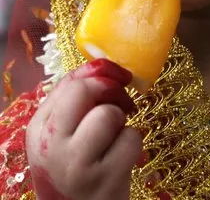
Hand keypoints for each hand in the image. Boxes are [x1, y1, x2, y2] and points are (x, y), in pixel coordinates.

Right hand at [26, 59, 142, 199]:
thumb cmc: (76, 169)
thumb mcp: (63, 135)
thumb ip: (75, 100)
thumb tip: (102, 65)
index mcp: (38, 129)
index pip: (70, 82)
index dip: (101, 70)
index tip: (118, 74)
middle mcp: (51, 146)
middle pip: (84, 91)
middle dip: (111, 89)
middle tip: (121, 102)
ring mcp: (77, 165)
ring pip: (109, 114)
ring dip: (122, 121)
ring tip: (116, 137)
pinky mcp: (105, 180)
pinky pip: (131, 139)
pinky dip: (133, 144)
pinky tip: (122, 157)